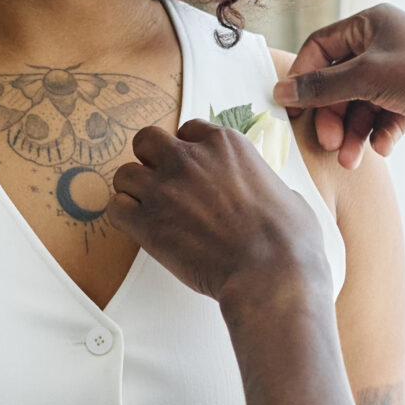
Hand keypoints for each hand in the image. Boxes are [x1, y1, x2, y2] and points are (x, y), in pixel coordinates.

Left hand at [108, 119, 323, 308]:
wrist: (271, 274)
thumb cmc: (290, 241)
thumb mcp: (289, 195)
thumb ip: (267, 185)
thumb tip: (273, 194)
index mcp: (226, 145)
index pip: (189, 130)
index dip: (187, 151)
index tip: (192, 171)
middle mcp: (190, 158)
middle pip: (147, 140)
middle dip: (150, 160)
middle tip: (162, 184)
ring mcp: (165, 188)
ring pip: (124, 174)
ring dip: (133, 191)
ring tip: (148, 211)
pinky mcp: (147, 222)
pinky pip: (115, 208)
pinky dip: (123, 218)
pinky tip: (140, 230)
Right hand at [274, 4, 404, 170]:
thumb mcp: (368, 78)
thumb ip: (321, 87)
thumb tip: (280, 91)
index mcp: (372, 24)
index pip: (321, 47)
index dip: (304, 78)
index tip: (292, 109)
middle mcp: (385, 44)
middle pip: (340, 82)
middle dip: (333, 115)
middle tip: (328, 143)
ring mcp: (401, 72)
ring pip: (362, 104)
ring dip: (354, 133)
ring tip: (351, 160)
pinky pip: (385, 116)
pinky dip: (381, 133)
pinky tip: (384, 147)